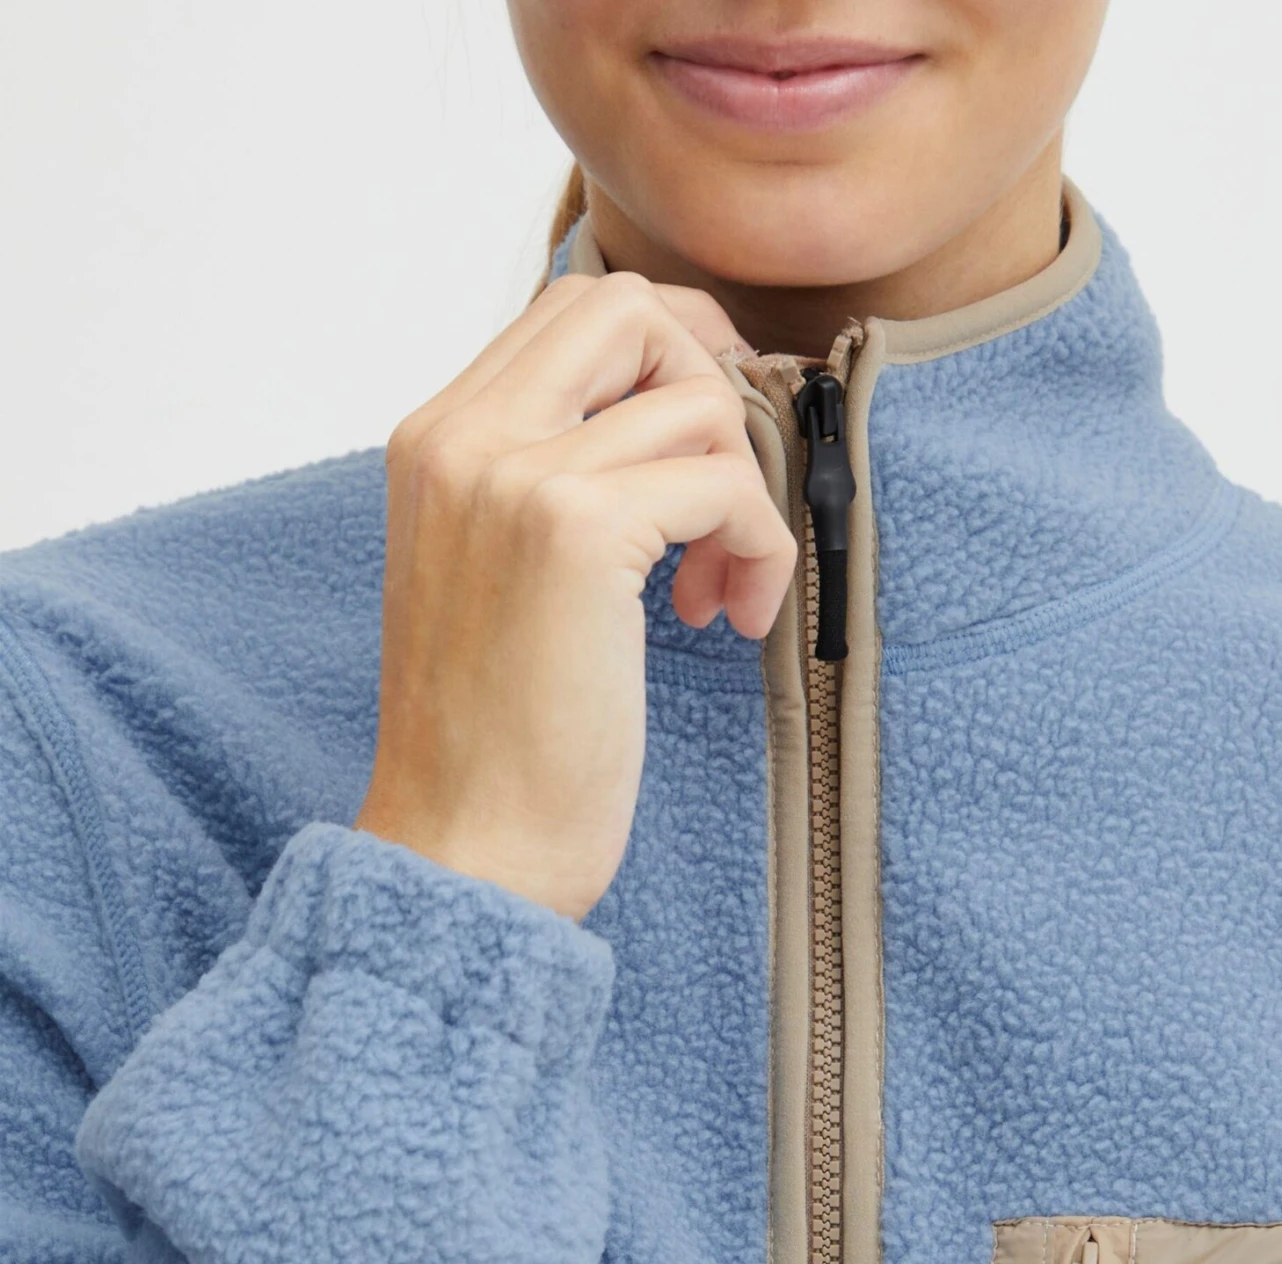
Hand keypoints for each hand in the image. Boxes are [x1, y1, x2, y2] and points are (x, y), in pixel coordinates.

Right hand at [354, 272, 796, 918]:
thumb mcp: (498, 580)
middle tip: (730, 492)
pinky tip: (728, 622)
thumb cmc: (495, 743)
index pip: (568, 310)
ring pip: (696, 400)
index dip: (669, 352)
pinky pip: (723, 482)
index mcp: (434, 442)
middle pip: (626, 308)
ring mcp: (513, 476)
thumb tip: (662, 422)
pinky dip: (759, 548)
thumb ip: (548, 486)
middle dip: (713, 383)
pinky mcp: (574, 531)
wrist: (462, 848)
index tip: (708, 440)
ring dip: (745, 496)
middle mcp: (462, 437)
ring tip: (719, 593)